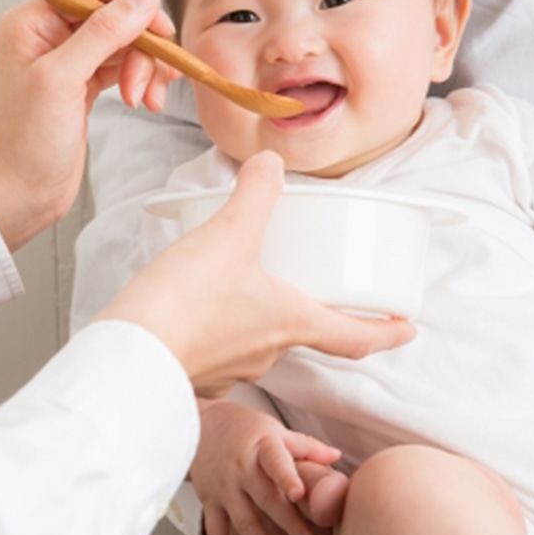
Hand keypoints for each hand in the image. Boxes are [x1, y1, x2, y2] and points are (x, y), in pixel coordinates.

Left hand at [0, 0, 177, 250]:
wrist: (21, 193)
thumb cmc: (24, 142)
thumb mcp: (63, 79)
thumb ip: (104, 32)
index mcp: (34, 21)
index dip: (132, 4)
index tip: (158, 30)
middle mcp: (52, 34)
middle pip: (118, 16)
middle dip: (142, 46)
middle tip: (148, 80)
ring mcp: (71, 60)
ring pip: (127, 42)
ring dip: (145, 68)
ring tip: (144, 99)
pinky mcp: (86, 84)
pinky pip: (126, 67)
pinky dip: (141, 80)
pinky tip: (143, 100)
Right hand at [96, 150, 416, 396]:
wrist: (126, 357)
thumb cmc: (183, 305)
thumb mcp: (227, 234)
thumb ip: (254, 195)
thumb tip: (271, 164)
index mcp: (289, 322)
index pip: (354, 337)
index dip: (386, 333)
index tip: (407, 328)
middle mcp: (268, 351)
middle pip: (307, 334)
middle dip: (314, 311)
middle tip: (316, 285)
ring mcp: (233, 367)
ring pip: (263, 340)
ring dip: (265, 315)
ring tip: (251, 282)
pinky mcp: (198, 371)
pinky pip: (224, 347)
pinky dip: (226, 325)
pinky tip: (206, 304)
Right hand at [192, 401, 341, 534]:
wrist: (200, 424)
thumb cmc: (244, 426)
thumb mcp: (274, 429)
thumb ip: (305, 446)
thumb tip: (336, 456)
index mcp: (261, 446)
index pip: (276, 462)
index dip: (287, 477)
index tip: (299, 494)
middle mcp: (242, 468)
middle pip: (266, 498)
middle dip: (287, 522)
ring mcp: (225, 487)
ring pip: (244, 521)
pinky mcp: (209, 500)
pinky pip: (215, 530)